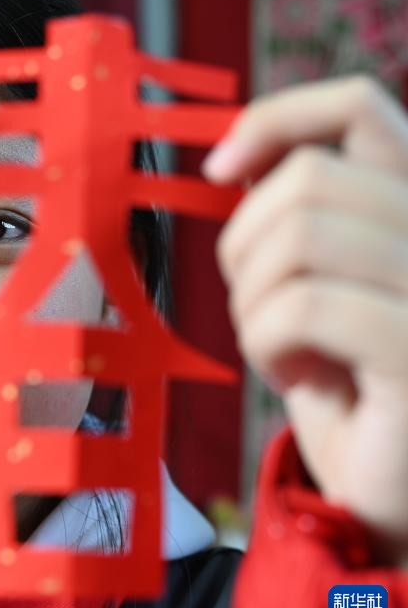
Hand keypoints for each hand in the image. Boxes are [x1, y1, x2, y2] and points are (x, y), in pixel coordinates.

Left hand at [206, 76, 407, 565]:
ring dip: (254, 301)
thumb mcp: (320, 290)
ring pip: (300, 235)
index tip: (218, 170)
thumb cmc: (349, 395)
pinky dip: (268, 344)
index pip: (360, 107)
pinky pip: (302, 306)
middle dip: (245, 247)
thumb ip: (304, 220)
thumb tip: (240, 157)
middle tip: (258, 311)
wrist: (391, 500)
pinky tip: (296, 379)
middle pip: (307, 178)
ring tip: (280, 351)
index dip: (275, 119)